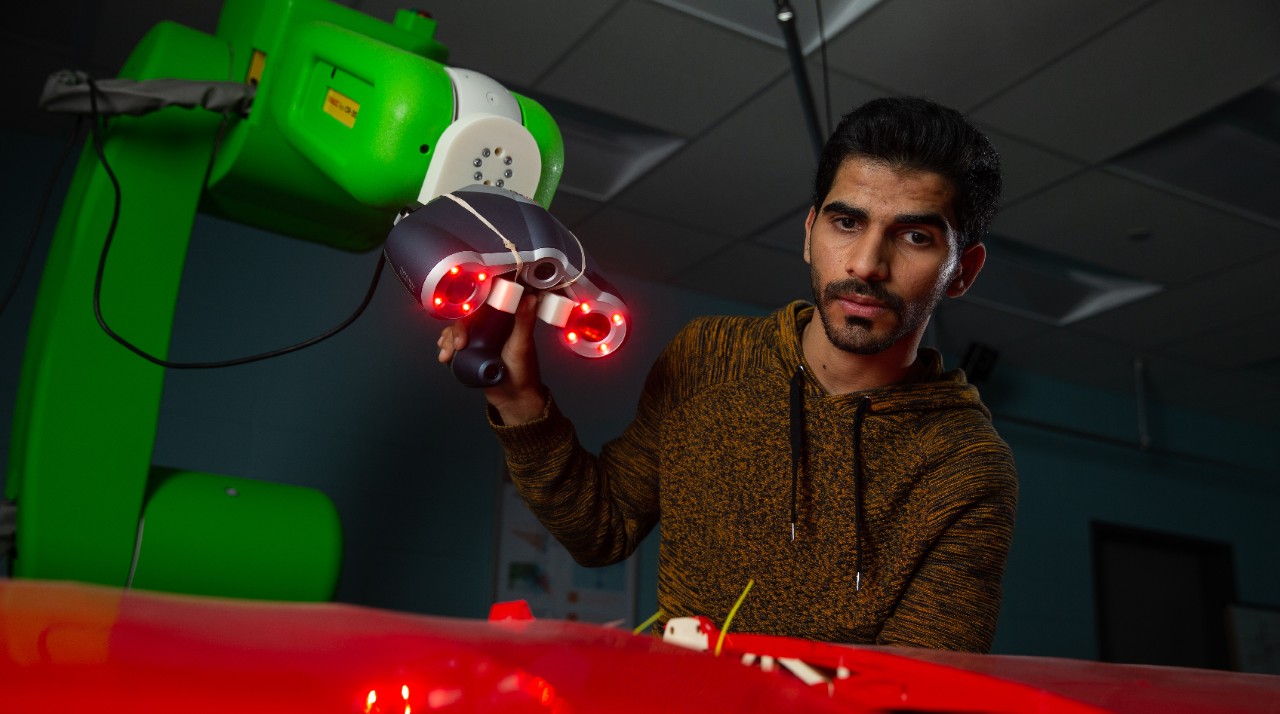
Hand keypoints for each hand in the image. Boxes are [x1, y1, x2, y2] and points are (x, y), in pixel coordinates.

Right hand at [437, 294, 546, 423]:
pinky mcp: (471, 353)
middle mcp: (491, 328)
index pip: (483, 306)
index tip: (465, 319)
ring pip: (457, 331)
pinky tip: (444, 355)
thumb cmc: (523, 371)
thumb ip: (524, 322)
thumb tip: (530, 297)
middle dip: (456, 330)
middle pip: (467, 319)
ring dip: (447, 339)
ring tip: (446, 355)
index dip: (471, 308)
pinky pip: (455, 344)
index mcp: (504, 320)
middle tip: (458, 345)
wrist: (514, 399)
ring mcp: (479, 340)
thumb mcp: (522, 345)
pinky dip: (446, 347)